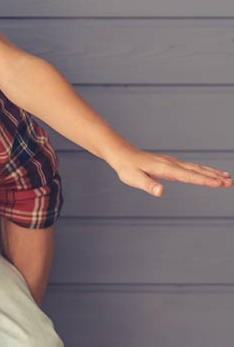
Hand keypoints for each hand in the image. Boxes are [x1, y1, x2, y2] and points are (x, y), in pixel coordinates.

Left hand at [107, 145, 232, 196]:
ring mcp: (173, 163)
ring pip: (197, 168)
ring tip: (228, 179)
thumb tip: (161, 192)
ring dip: (213, 173)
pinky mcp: (172, 164)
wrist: (123, 154)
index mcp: (166, 169)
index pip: (189, 176)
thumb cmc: (127, 168)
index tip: (219, 184)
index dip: (204, 180)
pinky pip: (192, 167)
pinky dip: (204, 170)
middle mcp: (172, 164)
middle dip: (215, 177)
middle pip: (197, 171)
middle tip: (231, 183)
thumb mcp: (134, 179)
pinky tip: (211, 173)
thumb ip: (148, 185)